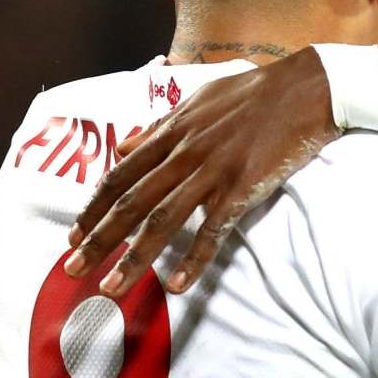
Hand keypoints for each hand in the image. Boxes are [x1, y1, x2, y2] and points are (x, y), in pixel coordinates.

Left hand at [65, 49, 339, 295]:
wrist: (305, 90)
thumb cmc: (254, 93)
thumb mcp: (197, 101)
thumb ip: (158, 127)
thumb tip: (124, 146)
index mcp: (171, 134)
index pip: (120, 176)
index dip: (93, 208)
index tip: (73, 235)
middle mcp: (184, 154)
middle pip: (131, 203)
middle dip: (99, 240)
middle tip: (73, 270)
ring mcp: (212, 172)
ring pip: (163, 221)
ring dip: (135, 258)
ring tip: (112, 288)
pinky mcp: (243, 188)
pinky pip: (213, 230)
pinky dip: (194, 259)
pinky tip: (177, 284)